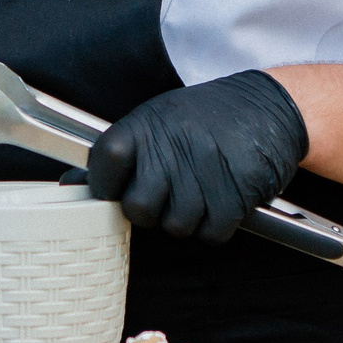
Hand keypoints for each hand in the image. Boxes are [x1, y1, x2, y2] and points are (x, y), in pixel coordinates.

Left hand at [82, 71, 307, 244]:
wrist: (270, 108)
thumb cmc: (205, 118)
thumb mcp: (157, 120)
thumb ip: (118, 154)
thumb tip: (72, 184)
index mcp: (147, 126)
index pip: (104, 163)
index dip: (105, 185)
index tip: (117, 187)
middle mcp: (174, 148)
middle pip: (138, 209)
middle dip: (151, 210)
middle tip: (168, 192)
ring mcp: (205, 173)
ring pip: (175, 227)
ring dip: (188, 218)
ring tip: (201, 188)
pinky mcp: (235, 196)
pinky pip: (210, 234)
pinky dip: (215, 225)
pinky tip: (222, 197)